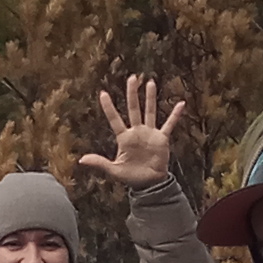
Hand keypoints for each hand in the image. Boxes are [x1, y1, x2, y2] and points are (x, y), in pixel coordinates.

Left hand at [80, 74, 187, 188]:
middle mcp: (136, 132)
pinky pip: (169, 124)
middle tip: (132, 78)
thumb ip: (100, 163)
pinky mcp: (161, 139)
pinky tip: (181, 104)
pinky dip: (175, 115)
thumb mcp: (114, 170)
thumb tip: (81, 160)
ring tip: (150, 82)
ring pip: (149, 111)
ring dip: (150, 98)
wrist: (149, 184)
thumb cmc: (130, 177)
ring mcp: (149, 133)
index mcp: (124, 138)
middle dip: (132, 93)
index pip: (114, 119)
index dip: (109, 107)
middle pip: (134, 108)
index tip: (103, 93)